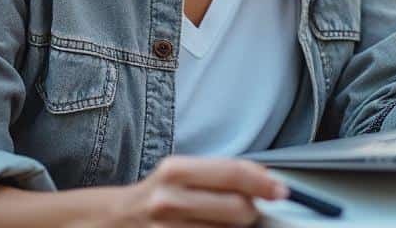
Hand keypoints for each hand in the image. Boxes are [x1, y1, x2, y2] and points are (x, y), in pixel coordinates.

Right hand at [108, 155, 287, 226]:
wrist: (113, 221)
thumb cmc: (155, 196)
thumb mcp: (180, 174)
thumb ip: (219, 174)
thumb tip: (264, 178)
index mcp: (176, 171)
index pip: (233, 174)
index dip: (264, 183)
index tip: (281, 191)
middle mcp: (170, 201)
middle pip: (238, 209)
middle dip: (251, 211)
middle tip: (247, 211)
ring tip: (219, 224)